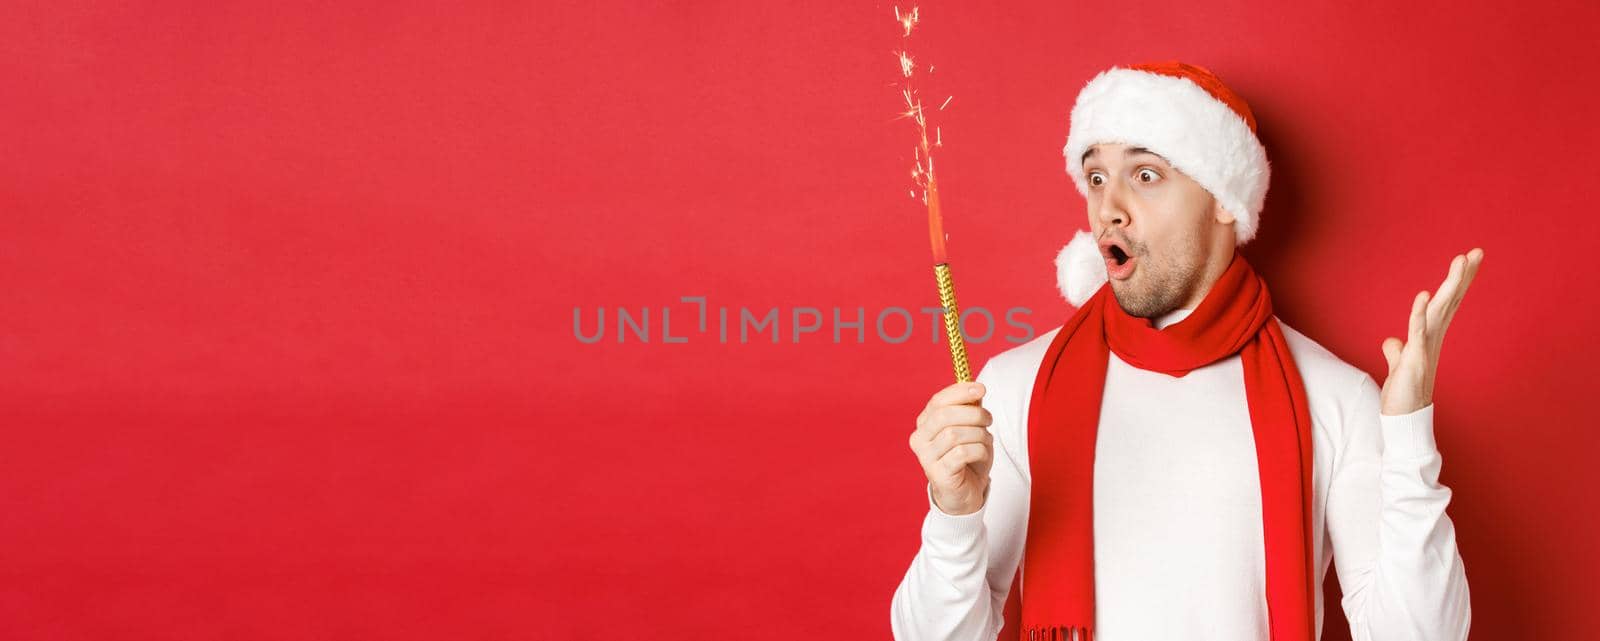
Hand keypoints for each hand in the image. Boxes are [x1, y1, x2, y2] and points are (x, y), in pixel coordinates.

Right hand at [909, 381, 992, 515]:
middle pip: (944, 416)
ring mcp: (926, 458)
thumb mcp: (970, 429)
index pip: (938, 401)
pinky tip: (982, 454)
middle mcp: (920, 439)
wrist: (965, 494)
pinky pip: (961, 453)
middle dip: (973, 414)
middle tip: (989, 419)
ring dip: (979, 434)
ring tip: (986, 440)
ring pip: (954, 434)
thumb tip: (976, 390)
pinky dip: (979, 450)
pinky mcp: (938, 474)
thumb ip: (970, 409)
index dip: (960, 392)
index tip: (981, 389)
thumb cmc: (967, 459)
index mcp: (924, 424)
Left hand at [1379, 248, 1484, 415]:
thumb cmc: (1404, 394)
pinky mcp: (1413, 359)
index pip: (1447, 303)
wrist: (1403, 420)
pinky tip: (1424, 296)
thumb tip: (1391, 341)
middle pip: (1449, 301)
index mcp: (1429, 336)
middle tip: (1476, 252)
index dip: (1457, 282)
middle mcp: (1432, 339)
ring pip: (1439, 310)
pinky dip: (1419, 314)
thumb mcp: (1399, 365)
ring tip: (1460, 261)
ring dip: (1449, 286)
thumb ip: (1396, 351)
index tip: (1468, 259)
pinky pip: (1417, 332)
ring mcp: (1425, 348)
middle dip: (1462, 277)